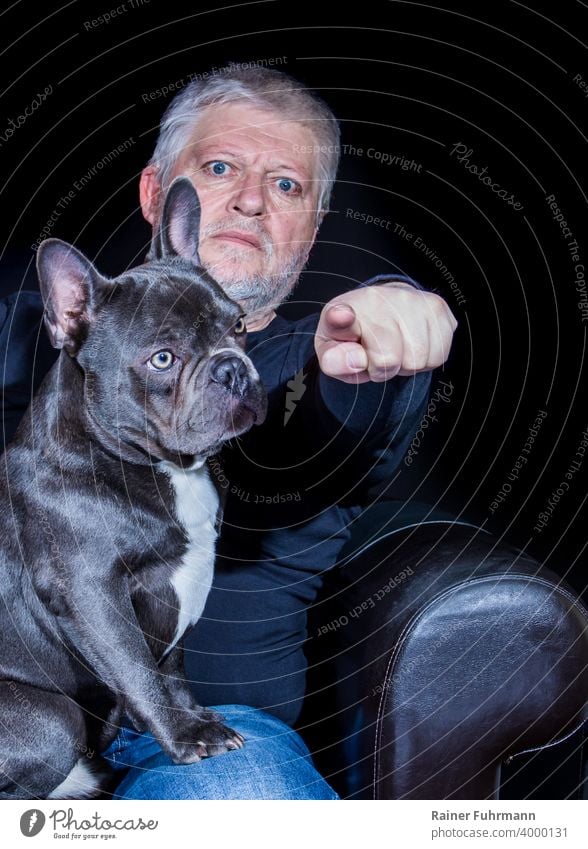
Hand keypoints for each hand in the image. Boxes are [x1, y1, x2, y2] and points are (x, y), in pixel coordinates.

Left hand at [314, 281, 457, 383]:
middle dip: (383, 369)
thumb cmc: (356, 339)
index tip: (341, 315)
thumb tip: (356, 360)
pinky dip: (426, 360)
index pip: (341, 318)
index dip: (341, 318)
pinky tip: (412, 346)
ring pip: (417, 360)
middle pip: (389, 359)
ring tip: (395, 350)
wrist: (381, 312)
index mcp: (342, 311)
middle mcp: (377, 298)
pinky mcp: (436, 306)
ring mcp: (410, 299)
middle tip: (376, 357)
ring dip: (406, 365)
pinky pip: (438, 356)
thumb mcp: (334, 354)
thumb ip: (335, 362)